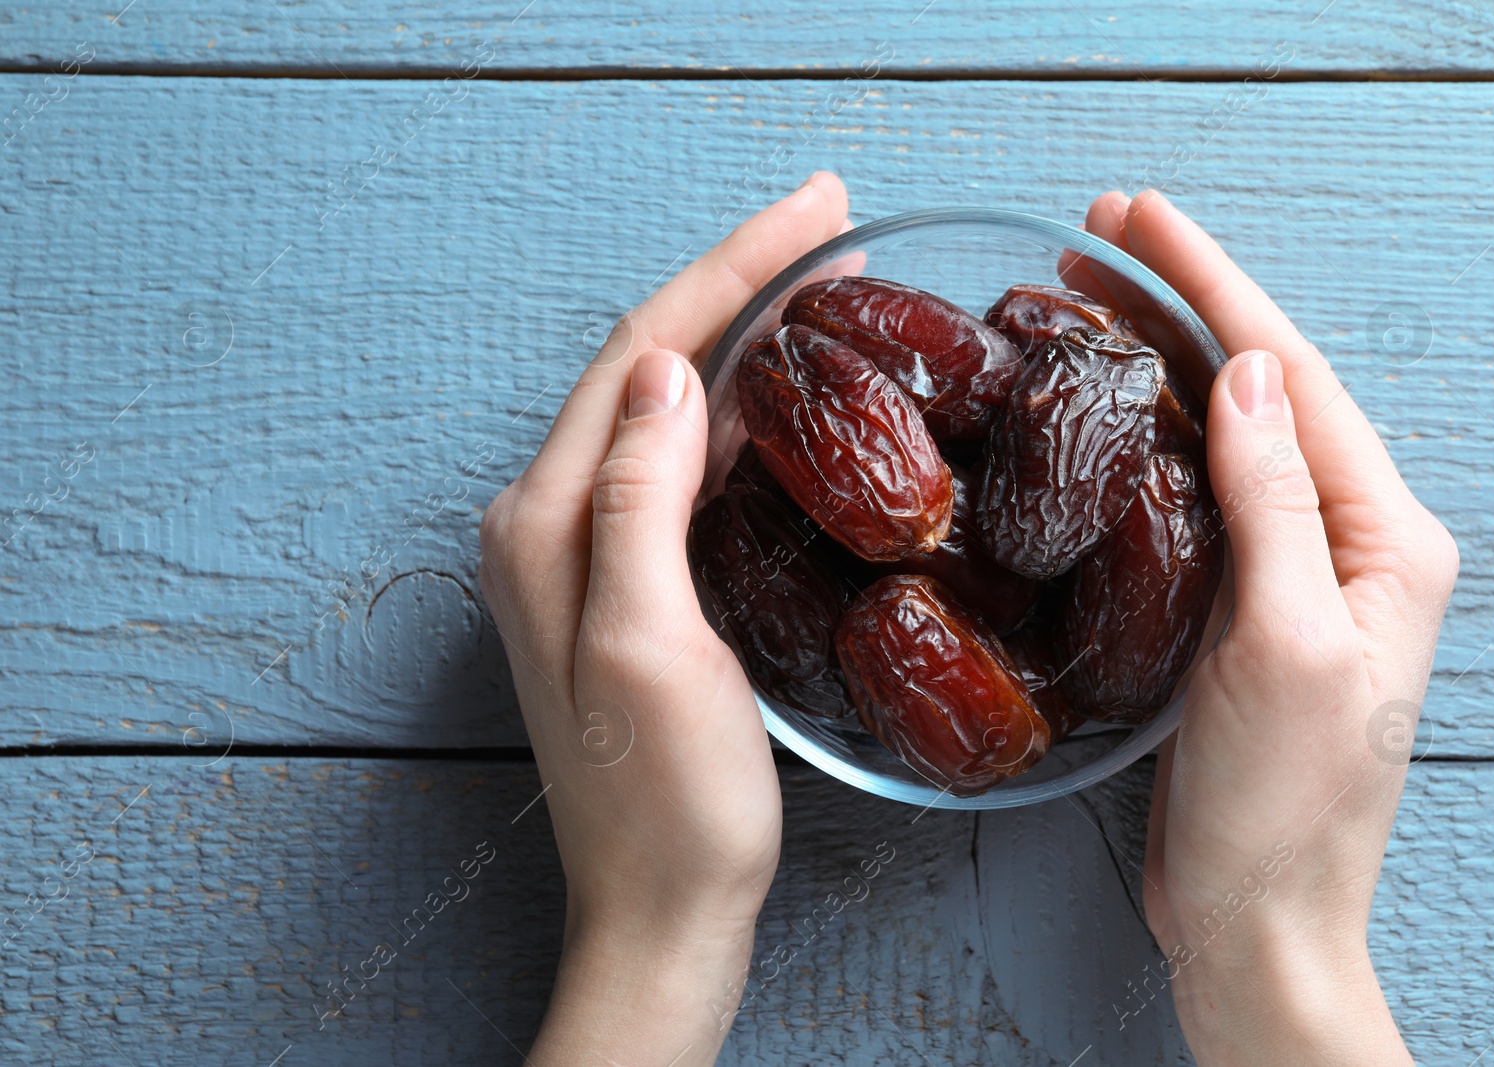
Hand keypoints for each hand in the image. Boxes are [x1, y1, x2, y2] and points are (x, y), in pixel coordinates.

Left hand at [479, 172, 849, 1064]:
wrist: (661, 914)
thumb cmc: (666, 806)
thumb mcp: (652, 645)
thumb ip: (637, 500)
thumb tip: (664, 372)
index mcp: (546, 524)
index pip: (639, 355)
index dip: (729, 270)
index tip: (814, 207)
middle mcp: (549, 525)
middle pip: (643, 365)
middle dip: (734, 282)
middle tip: (826, 219)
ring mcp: (583, 555)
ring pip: (660, 408)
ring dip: (732, 337)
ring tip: (814, 281)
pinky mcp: (624, 586)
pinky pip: (672, 466)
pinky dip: (728, 412)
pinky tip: (779, 394)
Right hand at [1084, 190, 1456, 1064]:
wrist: (1256, 916)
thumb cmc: (1284, 802)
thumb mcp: (1286, 644)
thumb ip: (1275, 503)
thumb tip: (1253, 373)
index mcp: (1381, 537)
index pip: (1292, 376)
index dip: (1211, 284)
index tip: (1137, 217)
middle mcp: (1345, 539)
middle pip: (1260, 387)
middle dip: (1181, 301)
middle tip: (1095, 234)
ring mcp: (1291, 571)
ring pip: (1223, 431)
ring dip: (1160, 357)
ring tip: (1086, 298)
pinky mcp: (1238, 604)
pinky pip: (1196, 491)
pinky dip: (1148, 435)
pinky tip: (1106, 410)